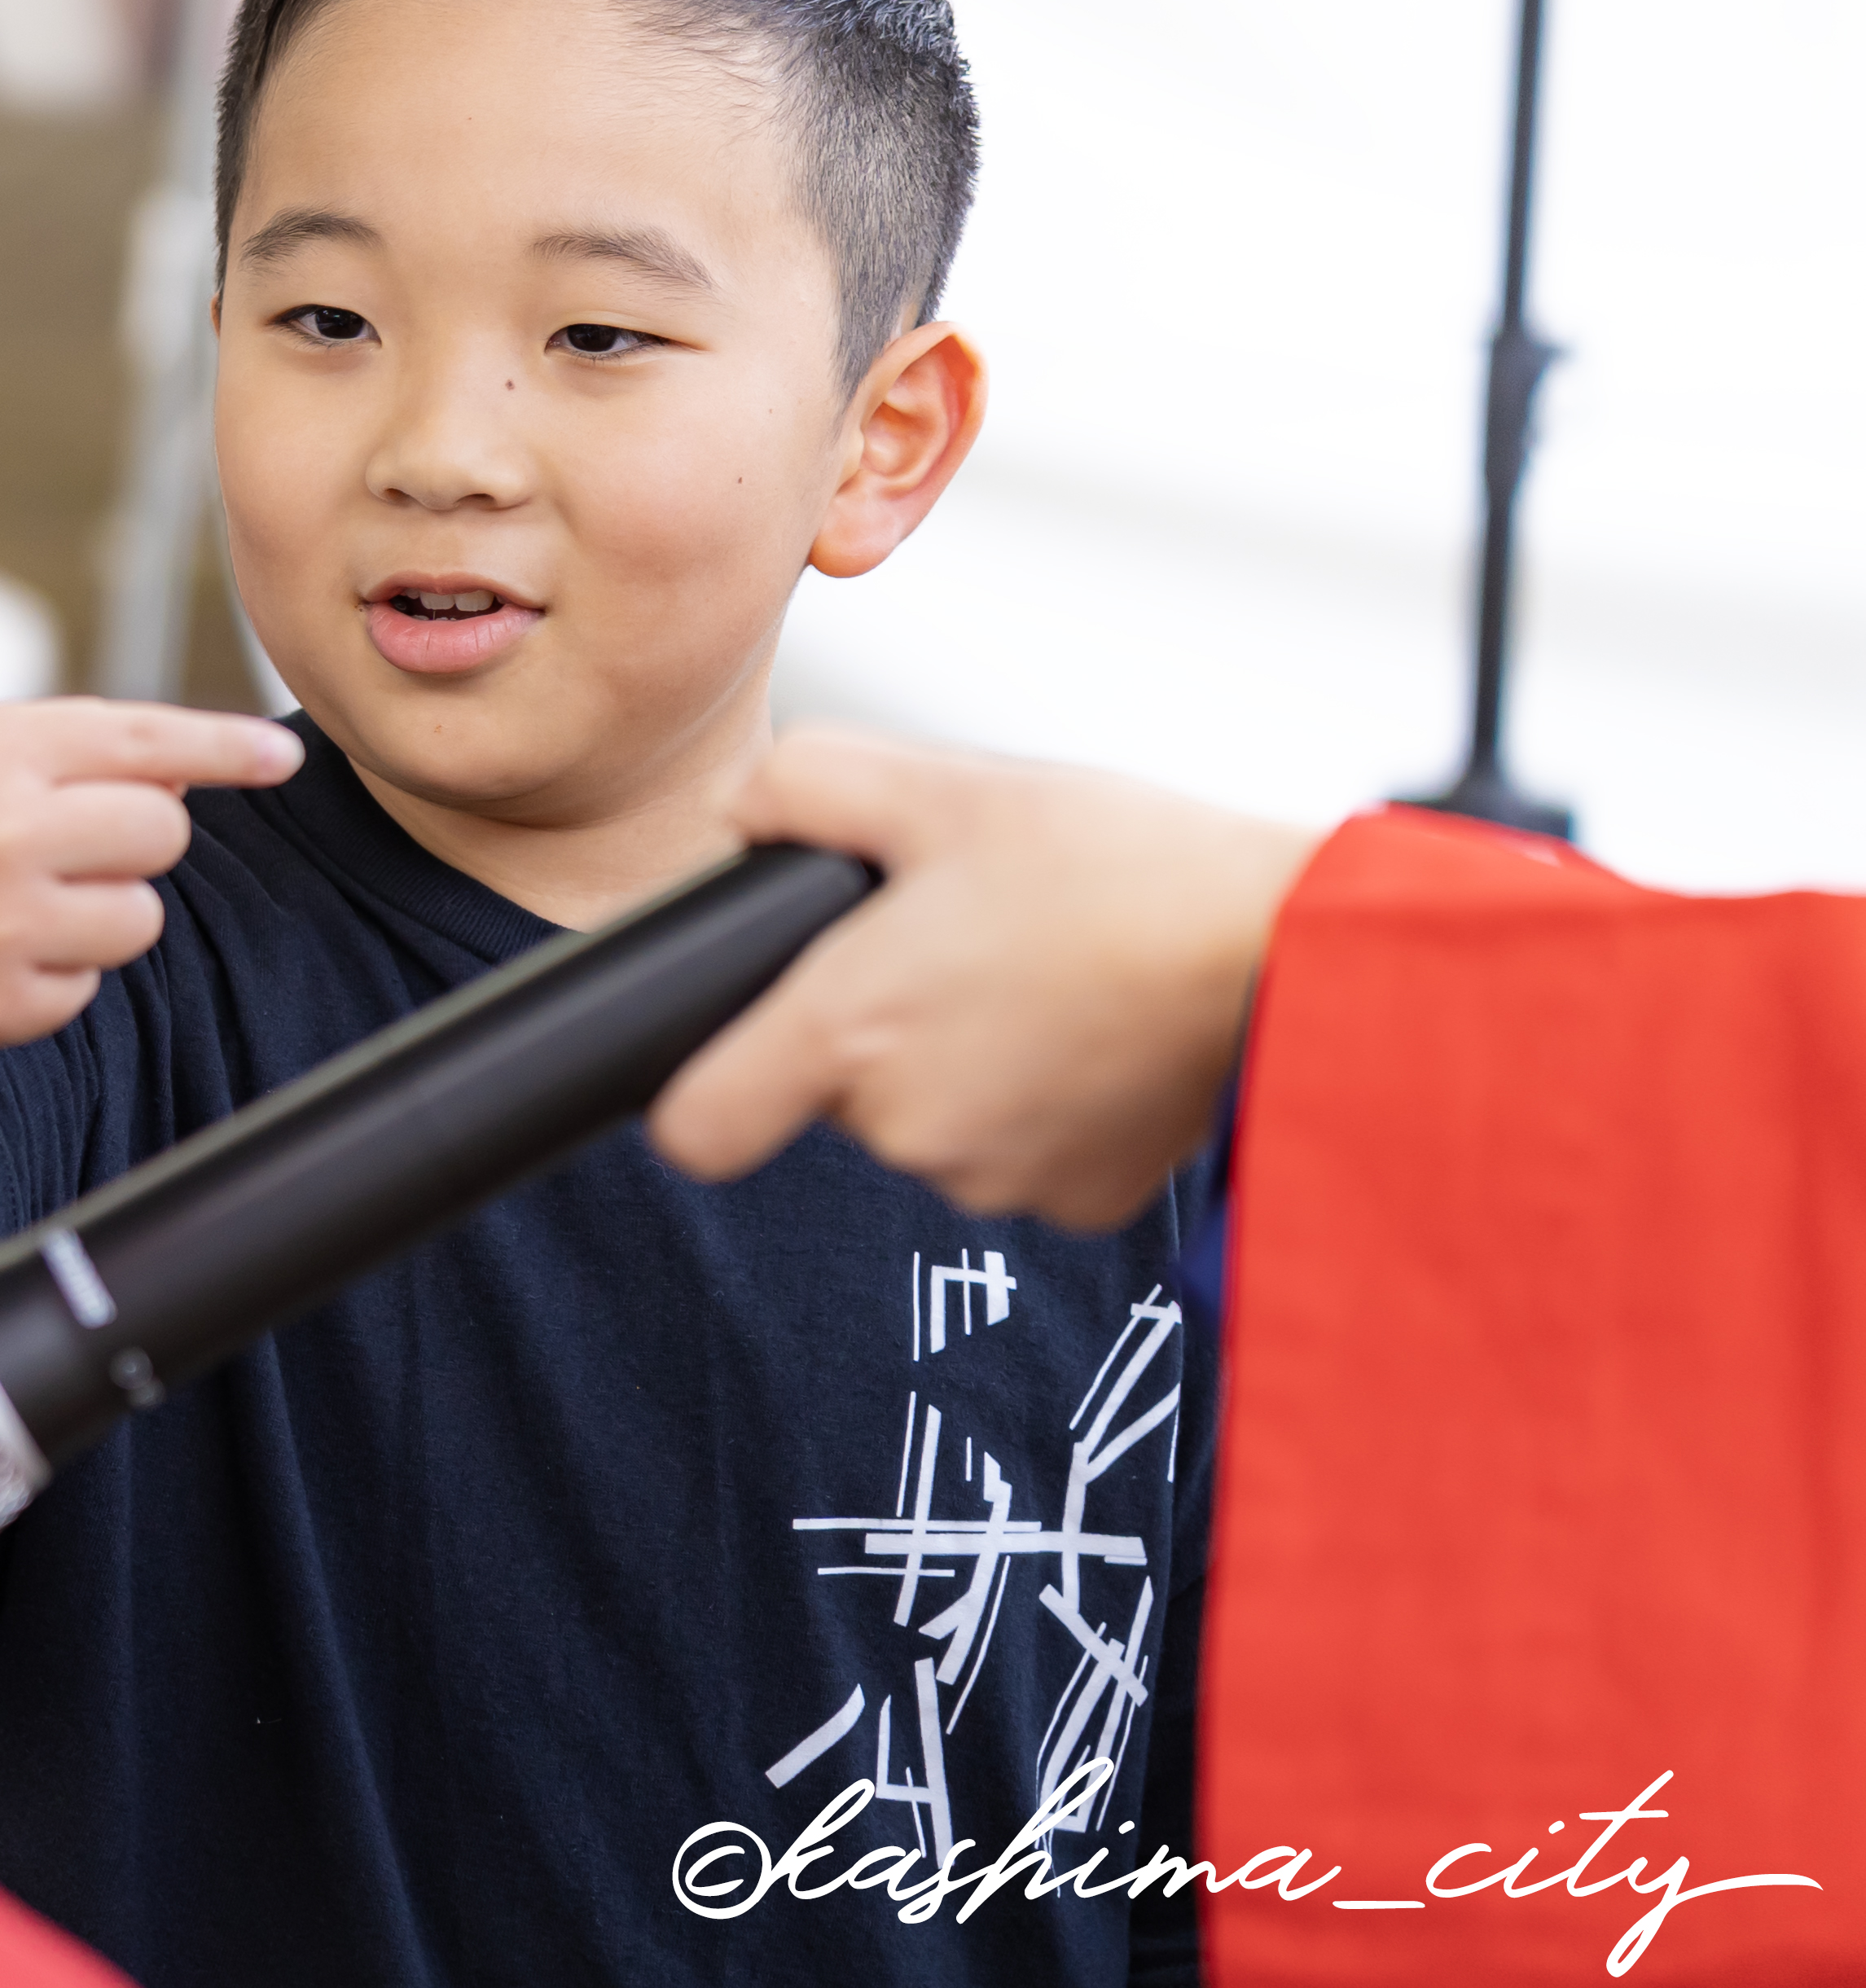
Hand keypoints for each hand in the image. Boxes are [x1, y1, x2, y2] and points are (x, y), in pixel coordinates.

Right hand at [0, 699, 305, 1059]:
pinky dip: (44, 976)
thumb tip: (178, 788)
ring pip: (136, 920)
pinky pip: (79, 991)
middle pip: (162, 835)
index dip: (229, 749)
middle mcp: (6, 831)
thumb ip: (49, 750)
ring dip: (92, 910)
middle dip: (130, 836)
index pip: (147, 741)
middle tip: (59, 837)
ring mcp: (1, 927)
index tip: (284, 757)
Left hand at [645, 729, 1323, 1229]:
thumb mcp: (937, 783)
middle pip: (833, 1095)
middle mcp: (910, 1126)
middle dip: (874, 1023)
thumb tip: (736, 817)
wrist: (1291, 952)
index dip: (697, 1088)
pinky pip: (1018, 1152)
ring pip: (928, 1120)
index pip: (697, 1129)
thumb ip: (800, 786)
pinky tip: (1087, 1027)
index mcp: (850, 1030)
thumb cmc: (1123, 866)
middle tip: (958, 940)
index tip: (734, 1046)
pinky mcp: (1080, 1204)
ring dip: (958, 1059)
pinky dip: (1038, 1101)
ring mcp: (997, 1178)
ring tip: (1036, 973)